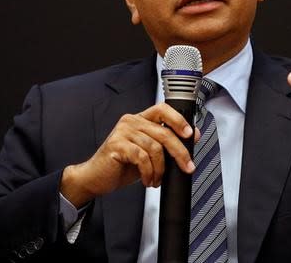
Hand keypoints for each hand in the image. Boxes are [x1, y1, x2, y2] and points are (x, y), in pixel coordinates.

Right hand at [60, 103, 197, 207]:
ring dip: (160, 169)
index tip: (190, 134)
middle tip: (187, 166)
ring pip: (155, 148)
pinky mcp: (117, 144)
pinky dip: (149, 172)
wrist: (96, 177)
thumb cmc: (121, 165)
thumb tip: (193, 135)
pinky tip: (148, 180)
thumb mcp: (149, 153)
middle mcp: (131, 121)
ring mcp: (123, 131)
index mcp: (140, 119)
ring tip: (156, 179)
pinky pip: (142, 158)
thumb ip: (166, 143)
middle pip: (164, 132)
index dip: (178, 120)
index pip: (163, 109)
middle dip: (179, 152)